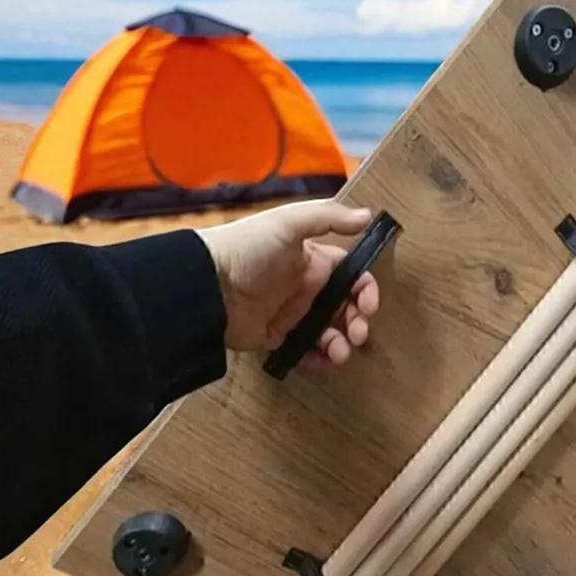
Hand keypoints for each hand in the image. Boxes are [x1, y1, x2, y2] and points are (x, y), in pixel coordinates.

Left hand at [196, 200, 377, 368]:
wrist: (207, 285)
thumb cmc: (249, 249)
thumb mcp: (288, 223)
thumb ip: (328, 217)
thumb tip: (367, 215)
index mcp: (314, 261)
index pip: (353, 276)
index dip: (366, 291)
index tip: (368, 305)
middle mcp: (308, 287)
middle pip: (346, 308)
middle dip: (358, 322)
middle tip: (358, 334)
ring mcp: (294, 314)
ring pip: (331, 333)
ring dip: (342, 344)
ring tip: (340, 353)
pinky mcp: (278, 337)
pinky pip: (307, 351)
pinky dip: (321, 359)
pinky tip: (324, 359)